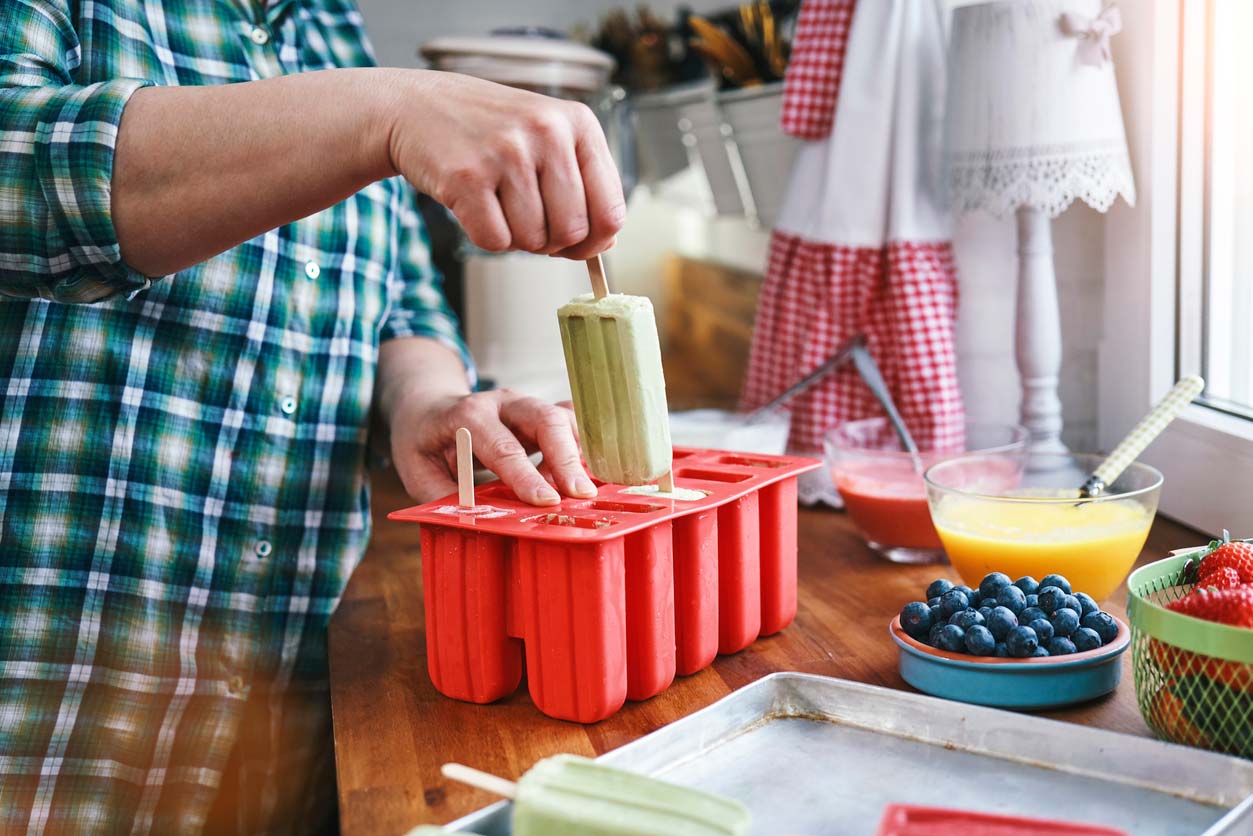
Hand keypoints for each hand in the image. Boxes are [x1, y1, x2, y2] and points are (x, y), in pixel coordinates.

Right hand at [385, 71, 626, 258]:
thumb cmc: (491, 131)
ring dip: (515, 236)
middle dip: (550, 240)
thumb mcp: (548, 140)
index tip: (576, 240)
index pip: (611, 211)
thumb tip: (603, 244)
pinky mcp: (467, 177)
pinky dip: (486, 236)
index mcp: (578, 124)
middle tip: (526, 216)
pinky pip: (495, 242)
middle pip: (572, 231)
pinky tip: (476, 205)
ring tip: (497, 201)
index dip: (594, 240)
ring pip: (532, 240)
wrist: (417, 106)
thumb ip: (582, 188)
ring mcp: (506, 152)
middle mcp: (547, 132)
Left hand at [388, 388, 596, 505]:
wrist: (427, 407)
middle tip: (582, 494)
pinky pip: (569, 426)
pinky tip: (584, 474)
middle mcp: (502, 403)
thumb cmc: (423, 442)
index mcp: (467, 416)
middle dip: (566, 458)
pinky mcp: (540, 413)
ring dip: (577, 455)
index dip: (526, 476)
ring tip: (579, 491)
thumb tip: (479, 525)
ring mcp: (525, 405)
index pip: (503, 446)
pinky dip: (580, 449)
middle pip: (545, 420)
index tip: (547, 502)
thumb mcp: (418, 472)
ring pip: (563, 421)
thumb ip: (445, 497)